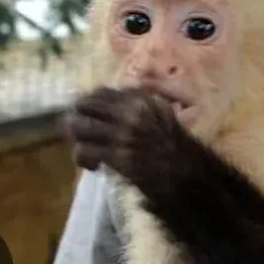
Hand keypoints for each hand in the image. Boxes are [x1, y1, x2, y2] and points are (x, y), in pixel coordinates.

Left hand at [65, 86, 186, 195]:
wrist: (187, 171)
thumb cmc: (174, 144)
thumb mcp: (161, 113)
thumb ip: (139, 103)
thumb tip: (115, 98)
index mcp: (141, 99)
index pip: (101, 92)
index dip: (88, 103)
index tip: (85, 114)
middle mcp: (131, 112)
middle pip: (85, 106)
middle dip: (76, 118)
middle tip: (77, 133)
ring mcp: (123, 133)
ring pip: (79, 127)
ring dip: (76, 140)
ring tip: (84, 150)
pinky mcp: (117, 156)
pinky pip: (84, 151)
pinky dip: (82, 159)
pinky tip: (94, 166)